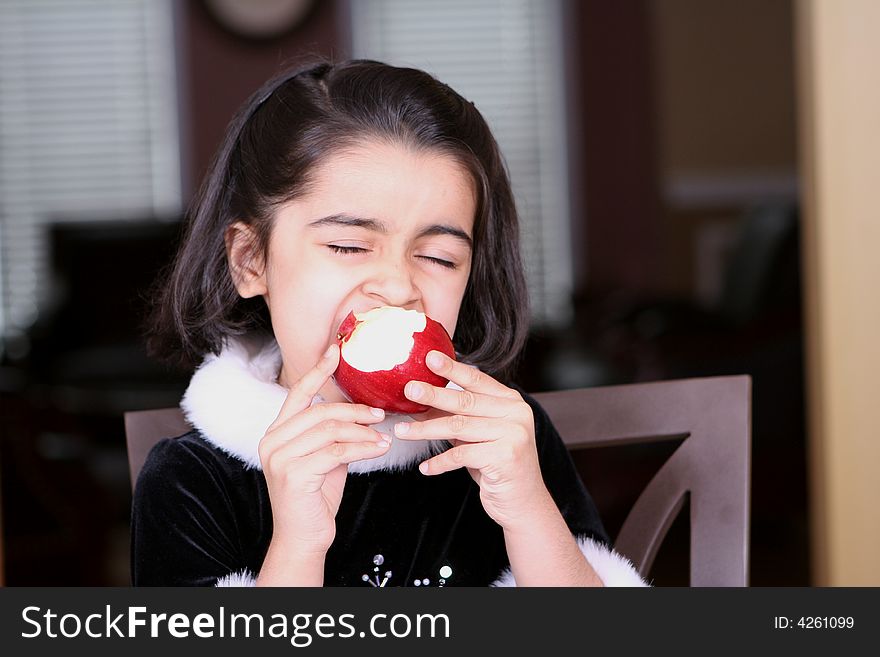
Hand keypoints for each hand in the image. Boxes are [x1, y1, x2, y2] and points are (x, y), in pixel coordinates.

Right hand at [258, 344, 390, 555]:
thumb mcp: (324, 457)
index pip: (298, 393)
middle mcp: (272, 441)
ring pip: (330, 430)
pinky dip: (362, 448)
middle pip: (320, 411)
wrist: (303, 537)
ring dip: (362, 431)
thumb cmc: (316, 496)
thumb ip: (332, 434)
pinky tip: (379, 449)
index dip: (318, 370)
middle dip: (354, 410)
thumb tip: (360, 411)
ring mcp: (279, 458)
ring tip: (382, 437)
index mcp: (276, 432)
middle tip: (380, 415)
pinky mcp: (293, 475)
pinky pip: (336, 452)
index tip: (336, 350)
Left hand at [393, 351, 553, 530]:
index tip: (430, 358)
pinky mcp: (506, 457)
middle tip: (408, 390)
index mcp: (511, 401)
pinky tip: (425, 467)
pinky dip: (440, 462)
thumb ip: (457, 416)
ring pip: (459, 428)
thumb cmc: (496, 465)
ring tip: (402, 432)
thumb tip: (418, 402)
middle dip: (433, 395)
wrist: (523, 502)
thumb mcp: (477, 436)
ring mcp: (514, 434)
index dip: (453, 368)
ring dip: (426, 430)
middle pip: (465, 402)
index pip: (477, 380)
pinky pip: (462, 455)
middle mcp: (516, 413)